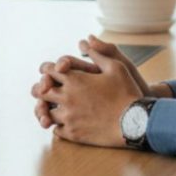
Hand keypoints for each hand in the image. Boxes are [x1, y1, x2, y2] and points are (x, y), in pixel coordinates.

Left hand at [31, 35, 171, 128]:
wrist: (135, 122)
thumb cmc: (127, 92)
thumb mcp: (115, 66)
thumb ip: (98, 53)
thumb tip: (85, 41)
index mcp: (74, 79)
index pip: (48, 70)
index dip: (47, 70)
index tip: (51, 73)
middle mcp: (67, 97)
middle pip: (40, 92)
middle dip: (42, 89)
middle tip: (46, 90)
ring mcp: (68, 117)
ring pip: (45, 112)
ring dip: (48, 109)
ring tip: (53, 108)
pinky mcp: (73, 133)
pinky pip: (56, 129)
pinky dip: (58, 125)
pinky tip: (65, 122)